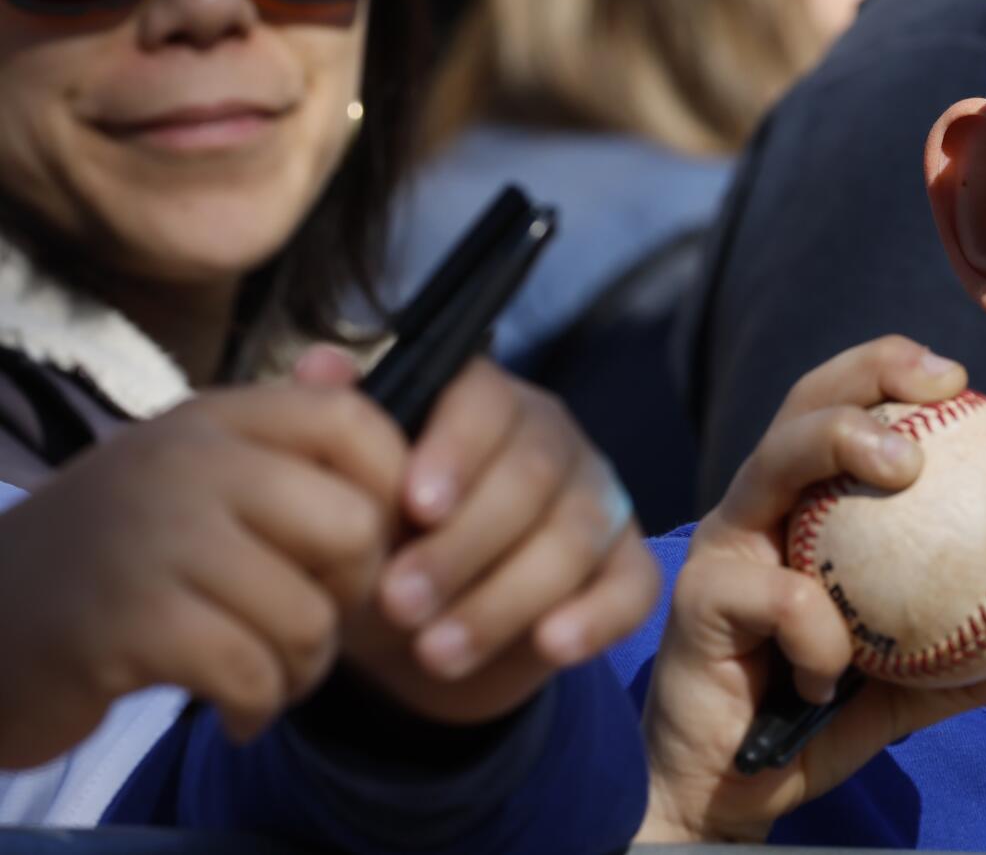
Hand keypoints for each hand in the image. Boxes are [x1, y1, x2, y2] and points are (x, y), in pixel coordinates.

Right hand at [0, 382, 402, 765]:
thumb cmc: (116, 557)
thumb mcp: (192, 477)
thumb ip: (281, 443)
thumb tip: (355, 378)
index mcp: (214, 420)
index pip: (351, 420)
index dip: (394, 487)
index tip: (367, 547)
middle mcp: (187, 464)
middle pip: (354, 526)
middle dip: (355, 596)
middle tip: (312, 626)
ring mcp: (155, 539)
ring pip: (308, 616)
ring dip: (304, 669)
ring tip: (271, 677)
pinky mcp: (128, 624)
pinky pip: (250, 672)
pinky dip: (258, 707)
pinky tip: (237, 713)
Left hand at [296, 352, 658, 726]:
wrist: (414, 637)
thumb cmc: (380, 546)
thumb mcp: (345, 498)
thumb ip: (337, 432)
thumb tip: (319, 366)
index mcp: (488, 406)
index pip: (487, 403)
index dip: (456, 449)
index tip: (413, 507)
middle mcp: (555, 443)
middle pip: (533, 475)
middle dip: (465, 545)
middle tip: (399, 603)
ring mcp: (600, 503)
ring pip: (576, 535)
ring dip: (506, 598)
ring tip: (437, 653)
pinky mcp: (628, 568)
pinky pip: (633, 585)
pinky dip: (598, 616)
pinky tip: (552, 646)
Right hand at [636, 336, 985, 843]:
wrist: (731, 792)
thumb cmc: (813, 720)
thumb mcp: (905, 689)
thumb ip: (965, 665)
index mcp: (807, 509)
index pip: (850, 411)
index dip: (903, 377)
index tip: (975, 388)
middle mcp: (760, 509)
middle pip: (806, 403)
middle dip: (873, 370)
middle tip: (946, 385)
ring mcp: (724, 546)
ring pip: (775, 460)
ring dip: (842, 440)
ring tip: (907, 464)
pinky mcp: (699, 596)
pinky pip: (781, 596)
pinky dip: (822, 636)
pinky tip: (833, 677)